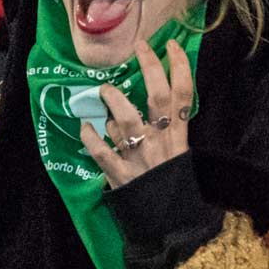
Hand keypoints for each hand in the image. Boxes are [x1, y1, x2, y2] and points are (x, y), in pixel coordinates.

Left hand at [78, 39, 192, 187]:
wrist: (170, 224)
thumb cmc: (172, 184)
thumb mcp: (179, 155)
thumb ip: (165, 130)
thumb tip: (141, 104)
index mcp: (178, 136)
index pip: (183, 95)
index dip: (179, 67)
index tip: (169, 45)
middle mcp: (161, 141)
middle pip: (157, 98)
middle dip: (149, 68)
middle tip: (139, 47)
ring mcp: (140, 157)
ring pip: (127, 120)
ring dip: (114, 101)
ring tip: (104, 90)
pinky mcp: (121, 175)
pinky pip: (102, 151)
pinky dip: (90, 138)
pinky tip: (84, 127)